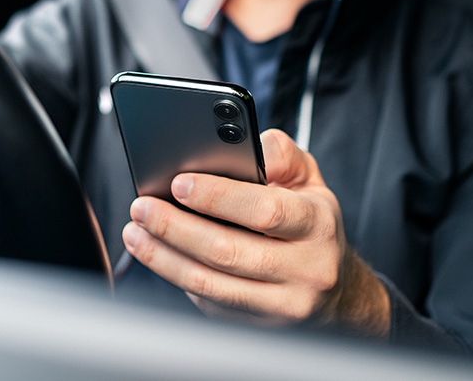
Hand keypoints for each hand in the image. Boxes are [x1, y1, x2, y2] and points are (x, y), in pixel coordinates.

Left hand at [122, 129, 389, 336]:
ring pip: (210, 283)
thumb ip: (281, 155)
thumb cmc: (310, 223)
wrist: (337, 291)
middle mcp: (306, 269)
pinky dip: (175, 276)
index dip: (217, 197)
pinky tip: (156, 255)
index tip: (178, 184)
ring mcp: (281, 304)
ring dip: (163, 257)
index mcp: (317, 225)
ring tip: (135, 232)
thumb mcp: (309, 180)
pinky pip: (208, 301)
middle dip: (175, 227)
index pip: (264, 211)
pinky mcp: (258, 325)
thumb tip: (248, 146)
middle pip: (227, 251)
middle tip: (141, 207)